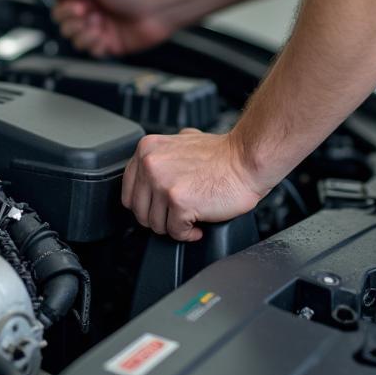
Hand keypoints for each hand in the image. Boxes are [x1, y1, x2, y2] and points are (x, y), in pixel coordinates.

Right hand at [50, 0, 173, 56]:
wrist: (156, 7)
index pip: (60, 6)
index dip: (64, 9)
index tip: (77, 5)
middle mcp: (91, 12)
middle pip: (64, 25)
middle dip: (73, 22)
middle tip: (89, 14)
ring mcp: (100, 30)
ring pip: (75, 40)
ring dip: (83, 34)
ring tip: (98, 26)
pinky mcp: (109, 45)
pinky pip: (91, 52)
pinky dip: (93, 45)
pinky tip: (103, 37)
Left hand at [122, 129, 266, 240]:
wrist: (247, 160)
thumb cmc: (222, 154)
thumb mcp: (183, 140)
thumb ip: (165, 152)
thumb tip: (155, 165)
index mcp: (146, 150)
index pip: (129, 192)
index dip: (145, 206)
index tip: (158, 210)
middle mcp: (150, 165)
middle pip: (139, 211)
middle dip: (159, 219)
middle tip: (177, 217)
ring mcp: (162, 184)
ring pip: (156, 224)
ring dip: (174, 227)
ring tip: (190, 219)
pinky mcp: (179, 202)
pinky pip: (175, 232)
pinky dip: (187, 234)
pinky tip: (198, 225)